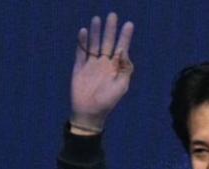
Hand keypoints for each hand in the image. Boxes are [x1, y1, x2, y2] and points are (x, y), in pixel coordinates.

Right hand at [70, 13, 134, 131]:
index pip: (122, 48)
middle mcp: (104, 64)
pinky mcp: (79, 68)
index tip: (129, 24)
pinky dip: (81, 42)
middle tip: (113, 15)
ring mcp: (91, 65)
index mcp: (116, 68)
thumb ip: (125, 68)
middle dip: (110, 29)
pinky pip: (81, 52)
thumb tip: (124, 50)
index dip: (125, 37)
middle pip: (108, 42)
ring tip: (97, 19)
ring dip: (95, 32)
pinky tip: (83, 31)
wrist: (89, 112)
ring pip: (94, 44)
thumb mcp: (121, 86)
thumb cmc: (108, 102)